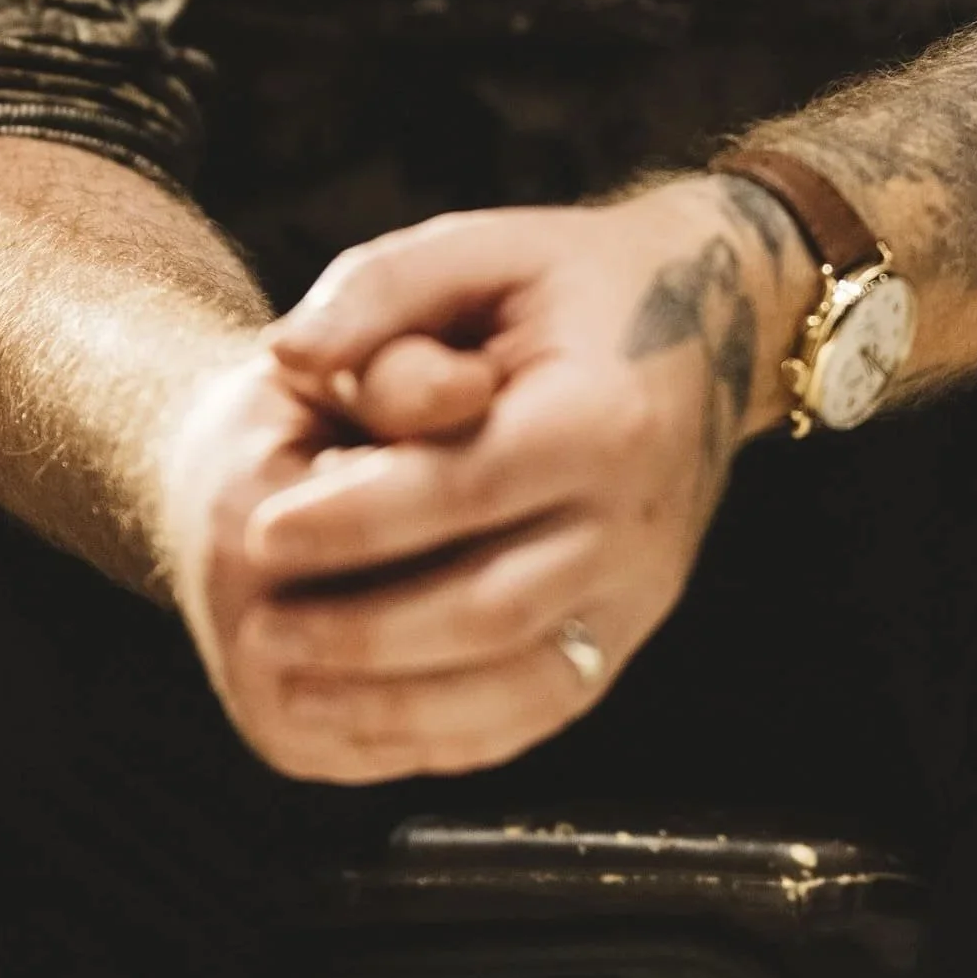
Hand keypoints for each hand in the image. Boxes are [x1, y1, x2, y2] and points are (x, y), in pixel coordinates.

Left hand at [165, 179, 804, 783]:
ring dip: (396, 699)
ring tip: (291, 678)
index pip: (469, 486)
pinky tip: (363, 715)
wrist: (716, 326)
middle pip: (493, 605)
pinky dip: (448, 730)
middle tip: (260, 626)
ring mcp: (643, 590)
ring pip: (519, 683)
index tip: (260, 532)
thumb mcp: (482, 247)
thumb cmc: (573, 283)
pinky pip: (540, 710)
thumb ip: (380, 290)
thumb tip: (289, 359)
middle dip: (364, 628)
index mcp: (605, 414)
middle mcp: (638, 519)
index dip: (359, 519)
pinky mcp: (632, 634)